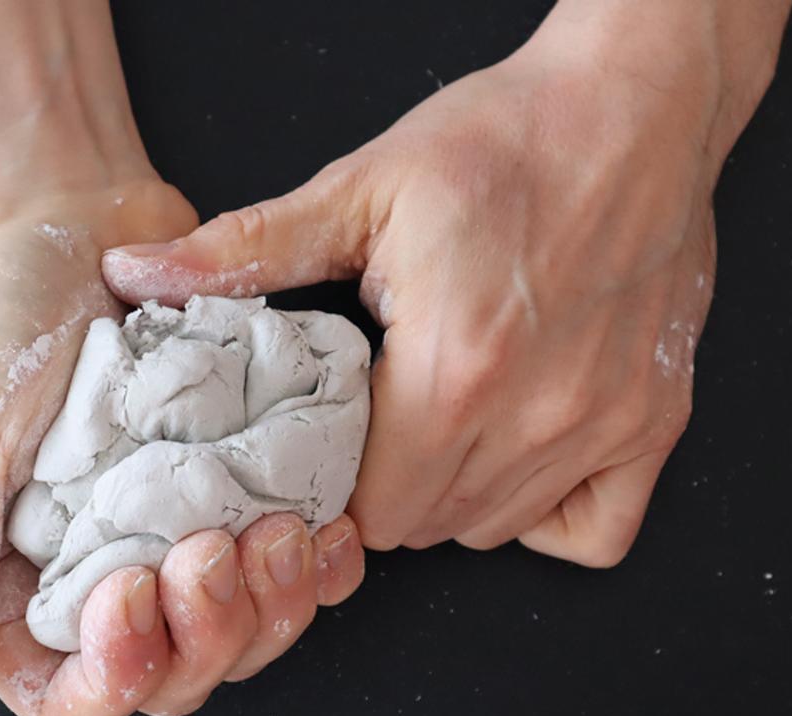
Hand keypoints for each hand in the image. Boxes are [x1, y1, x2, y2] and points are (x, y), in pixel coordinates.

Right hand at [0, 0, 368, 715]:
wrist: (71, 223)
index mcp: (19, 595)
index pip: (77, 702)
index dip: (116, 677)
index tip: (132, 591)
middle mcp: (106, 583)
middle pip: (179, 681)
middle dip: (208, 633)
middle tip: (211, 548)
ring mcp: (183, 543)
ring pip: (249, 637)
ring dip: (274, 604)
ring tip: (278, 532)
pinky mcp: (243, 497)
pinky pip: (302, 572)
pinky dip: (322, 567)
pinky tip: (327, 529)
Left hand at [101, 0, 785, 564]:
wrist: (632, 107)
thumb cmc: (505, 141)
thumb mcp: (362, 189)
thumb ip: (247, 252)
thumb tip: (135, 274)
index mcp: (453, 368)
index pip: (365, 504)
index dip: (330, 484)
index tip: (327, 442)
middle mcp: (534, 415)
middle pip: (424, 525)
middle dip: (383, 489)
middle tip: (378, 424)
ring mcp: (603, 426)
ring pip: (494, 529)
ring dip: (454, 496)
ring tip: (443, 421)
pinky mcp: (655, 422)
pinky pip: (591, 532)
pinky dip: (547, 512)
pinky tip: (519, 453)